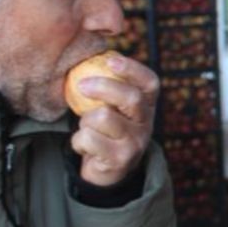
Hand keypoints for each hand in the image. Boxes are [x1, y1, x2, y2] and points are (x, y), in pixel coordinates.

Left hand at [71, 54, 158, 186]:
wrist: (108, 170)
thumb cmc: (105, 129)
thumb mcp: (112, 107)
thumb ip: (106, 86)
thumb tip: (86, 56)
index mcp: (147, 105)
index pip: (149, 82)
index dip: (132, 69)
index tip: (110, 60)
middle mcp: (146, 123)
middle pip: (130, 98)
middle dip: (103, 87)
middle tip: (81, 84)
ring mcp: (136, 142)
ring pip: (103, 118)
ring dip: (85, 121)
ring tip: (86, 127)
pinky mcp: (120, 159)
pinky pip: (89, 139)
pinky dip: (78, 141)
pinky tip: (84, 145)